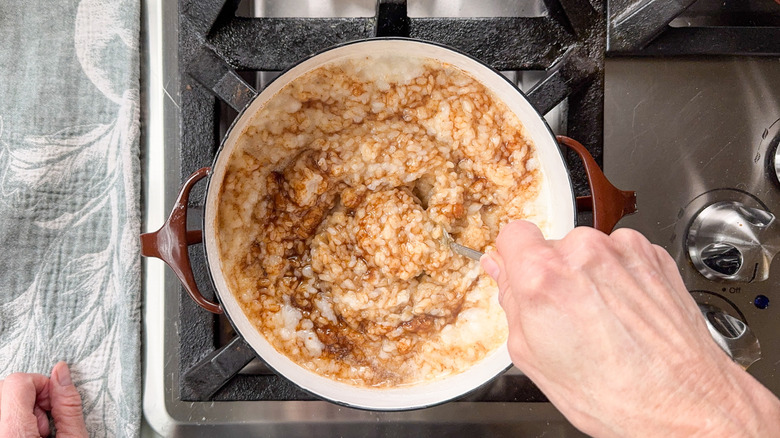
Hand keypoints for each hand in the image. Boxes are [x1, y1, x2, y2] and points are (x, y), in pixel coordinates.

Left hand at [0, 361, 87, 437]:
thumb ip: (67, 405)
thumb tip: (61, 371)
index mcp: (13, 434)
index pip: (17, 383)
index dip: (42, 384)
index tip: (52, 401)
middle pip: (4, 388)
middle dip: (29, 395)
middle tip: (45, 418)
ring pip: (1, 399)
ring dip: (20, 409)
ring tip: (35, 432)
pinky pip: (0, 415)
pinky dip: (13, 419)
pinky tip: (26, 435)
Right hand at [481, 221, 779, 437]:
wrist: (683, 403)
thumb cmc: (613, 393)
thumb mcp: (533, 356)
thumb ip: (512, 303)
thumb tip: (501, 274)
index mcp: (542, 277)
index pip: (513, 233)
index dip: (514, 257)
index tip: (520, 271)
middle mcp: (583, 254)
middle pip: (553, 245)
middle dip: (554, 273)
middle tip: (567, 315)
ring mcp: (622, 251)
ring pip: (589, 250)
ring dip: (590, 274)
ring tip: (604, 320)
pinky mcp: (653, 255)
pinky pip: (622, 254)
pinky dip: (621, 275)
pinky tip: (626, 313)